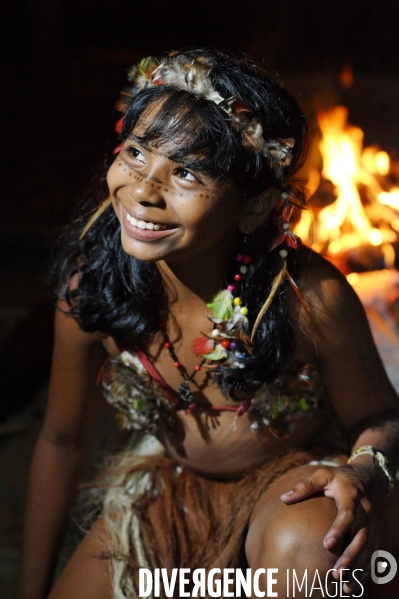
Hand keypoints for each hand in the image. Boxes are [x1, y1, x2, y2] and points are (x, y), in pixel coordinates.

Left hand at [280, 463, 387, 592]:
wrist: (367, 478)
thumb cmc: (339, 477)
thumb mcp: (322, 474)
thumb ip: (305, 485)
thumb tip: (283, 498)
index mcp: (351, 496)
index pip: (347, 514)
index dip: (339, 529)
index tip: (327, 544)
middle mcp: (364, 512)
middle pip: (360, 536)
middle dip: (350, 556)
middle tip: (336, 572)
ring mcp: (371, 523)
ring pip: (367, 548)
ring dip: (357, 567)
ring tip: (344, 583)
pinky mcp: (373, 532)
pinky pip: (371, 553)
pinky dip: (364, 570)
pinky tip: (353, 584)